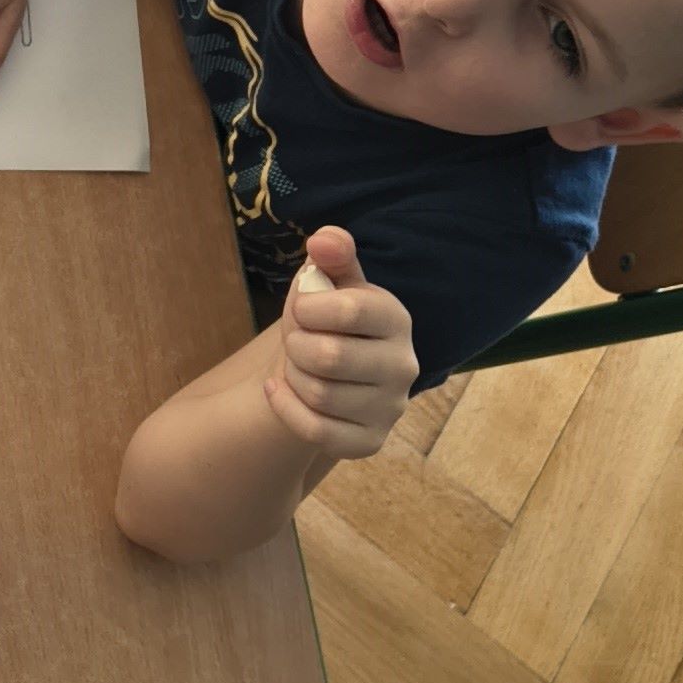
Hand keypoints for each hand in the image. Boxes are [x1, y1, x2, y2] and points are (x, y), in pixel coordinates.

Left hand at [261, 228, 416, 460]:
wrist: (320, 372)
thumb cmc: (325, 318)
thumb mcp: (328, 280)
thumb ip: (332, 253)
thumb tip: (324, 240)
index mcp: (395, 318)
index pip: (350, 310)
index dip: (308, 307)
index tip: (301, 307)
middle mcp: (403, 365)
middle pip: (330, 358)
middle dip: (297, 345)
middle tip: (296, 341)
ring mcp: (389, 408)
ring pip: (320, 396)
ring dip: (292, 376)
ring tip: (297, 365)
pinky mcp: (369, 442)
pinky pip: (315, 431)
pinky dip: (285, 407)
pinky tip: (279, 390)